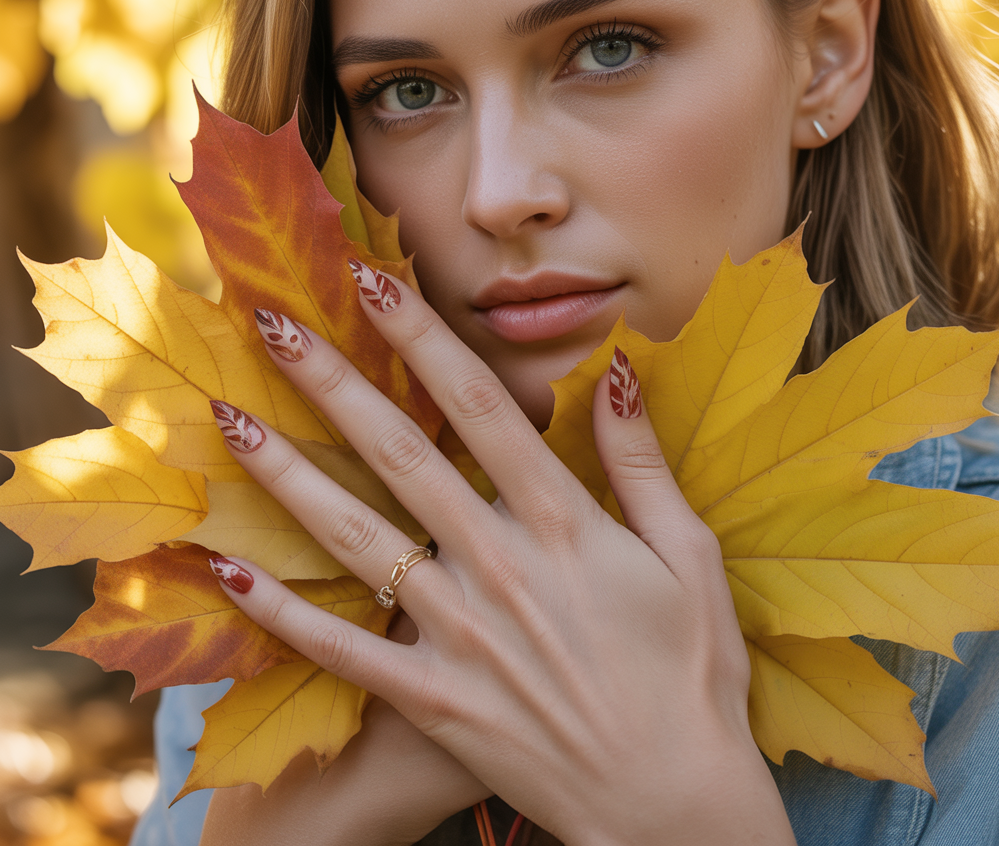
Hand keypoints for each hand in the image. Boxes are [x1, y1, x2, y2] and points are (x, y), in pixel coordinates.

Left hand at [206, 269, 796, 845]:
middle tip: (274, 326)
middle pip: (402, 455)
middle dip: (335, 382)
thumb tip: (615, 372)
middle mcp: (499, 566)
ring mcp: (458, 633)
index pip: (481, 408)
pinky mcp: (433, 697)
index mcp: (564, 524)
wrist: (670, 804)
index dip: (424, 339)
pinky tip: (228, 568)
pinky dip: (282, 612)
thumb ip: (642, 463)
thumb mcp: (691, 558)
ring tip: (231, 424)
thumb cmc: (691, 675)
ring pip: (356, 538)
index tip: (373, 283)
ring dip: (289, 476)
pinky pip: (344, 649)